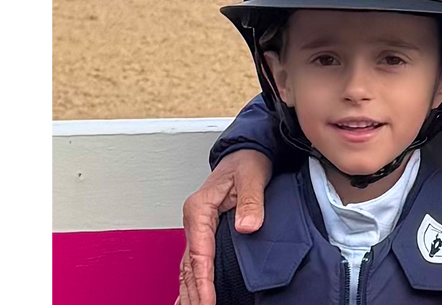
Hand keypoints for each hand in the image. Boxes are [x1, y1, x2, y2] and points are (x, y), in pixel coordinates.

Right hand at [178, 149, 272, 304]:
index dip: (203, 281)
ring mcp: (197, 227)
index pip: (200, 254)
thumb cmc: (247, 162)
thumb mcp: (252, 177)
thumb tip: (247, 226)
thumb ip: (251, 202)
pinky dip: (192, 282)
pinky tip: (190, 297)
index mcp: (199, 209)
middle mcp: (194, 221)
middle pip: (189, 266)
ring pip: (188, 267)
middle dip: (194, 294)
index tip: (207, 302)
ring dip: (190, 292)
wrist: (246, 151)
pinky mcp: (205, 232)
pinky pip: (195, 262)